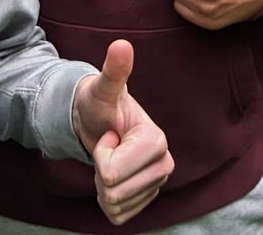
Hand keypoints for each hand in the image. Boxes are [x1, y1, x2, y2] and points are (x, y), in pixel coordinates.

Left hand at [72, 40, 173, 225]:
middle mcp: (164, 164)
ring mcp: (157, 183)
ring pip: (117, 206)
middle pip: (116, 193)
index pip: (112, 172)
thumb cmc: (99, 103)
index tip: (109, 134)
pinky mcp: (147, 198)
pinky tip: (112, 177)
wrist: (99, 122)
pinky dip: (107, 201)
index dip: (100, 154)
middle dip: (101, 174)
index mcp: (156, 141)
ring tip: (108, 160)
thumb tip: (121, 45)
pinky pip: (120, 216)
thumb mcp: (101, 88)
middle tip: (106, 148)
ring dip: (103, 187)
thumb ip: (114, 70)